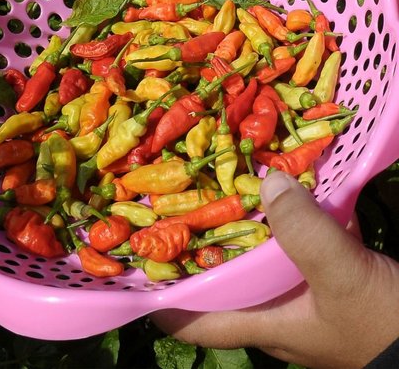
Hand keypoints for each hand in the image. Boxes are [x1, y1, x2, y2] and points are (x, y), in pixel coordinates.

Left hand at [151, 171, 398, 368]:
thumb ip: (305, 234)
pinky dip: (291, 215)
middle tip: (175, 192)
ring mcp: (303, 296)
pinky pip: (298, 242)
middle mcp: (274, 311)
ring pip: (259, 256)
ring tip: (223, 176)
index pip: (191, 321)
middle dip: (199, 239)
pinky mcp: (331, 279)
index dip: (155, 296)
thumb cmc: (384, 324)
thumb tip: (264, 183)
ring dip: (245, 220)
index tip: (128, 257)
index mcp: (262, 323)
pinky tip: (291, 181)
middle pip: (220, 278)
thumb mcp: (343, 278)